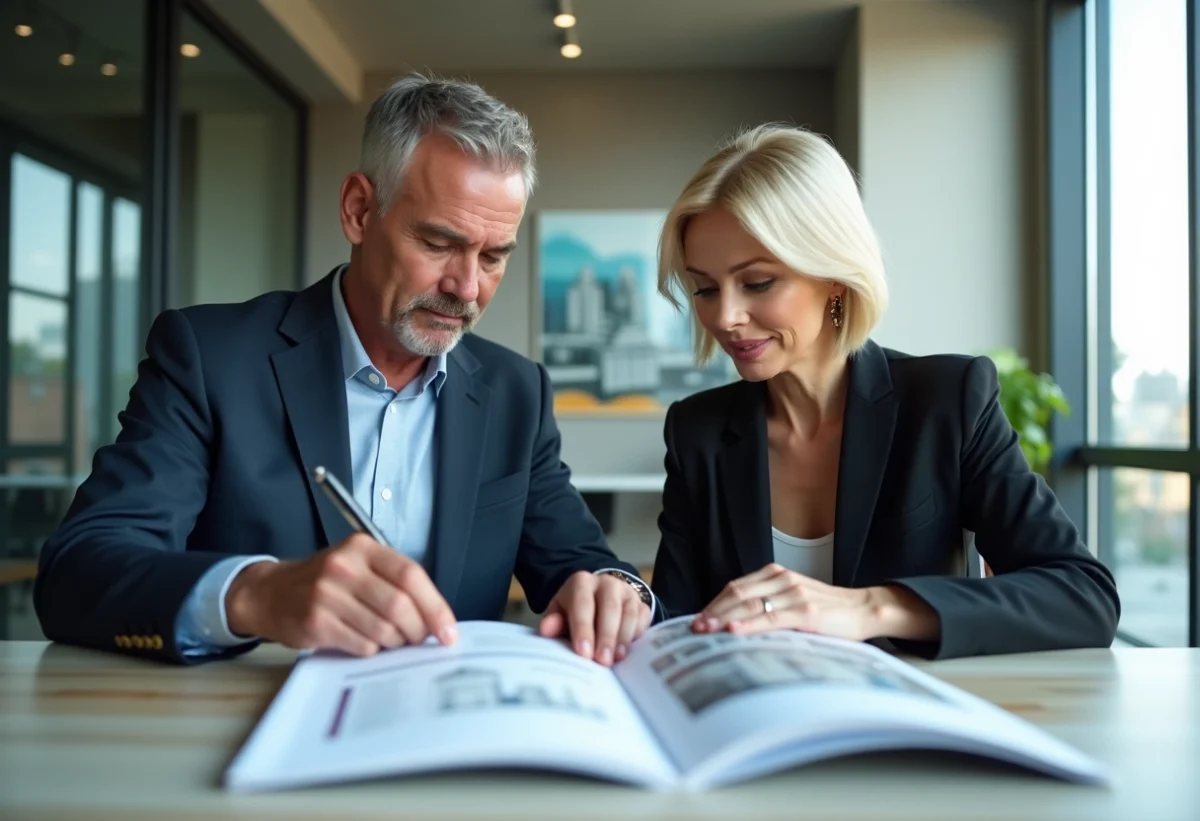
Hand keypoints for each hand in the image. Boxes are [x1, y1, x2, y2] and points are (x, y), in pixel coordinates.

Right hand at [225, 534, 457, 655]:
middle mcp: (344, 566)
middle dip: (418, 630)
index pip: (411, 575)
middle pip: (399, 605)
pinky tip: (365, 642)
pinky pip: (362, 645)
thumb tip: (436, 617)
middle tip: (419, 640)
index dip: (435, 606)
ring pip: (383, 629)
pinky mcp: (315, 622)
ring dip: (395, 642)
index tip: (448, 631)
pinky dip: (372, 649)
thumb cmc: (325, 583)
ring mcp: (326, 594)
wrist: (270, 593)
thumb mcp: (357, 566)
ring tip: (390, 640)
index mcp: (362, 548)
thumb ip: (393, 582)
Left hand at [537, 571, 651, 666]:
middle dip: (606, 636)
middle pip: (610, 608)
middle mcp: (607, 583)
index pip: (583, 603)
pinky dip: (637, 635)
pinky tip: (630, 652)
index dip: (583, 628)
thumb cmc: (576, 610)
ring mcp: (627, 592)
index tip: (583, 652)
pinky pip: (643, 619)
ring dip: (623, 638)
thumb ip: (553, 621)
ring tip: (617, 659)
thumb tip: (546, 631)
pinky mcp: (642, 604)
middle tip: (603, 661)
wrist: (599, 596)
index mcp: (582, 582)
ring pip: (629, 613)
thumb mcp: (560, 611)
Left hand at [692, 563, 937, 642]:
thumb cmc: (828, 611)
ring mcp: (794, 595)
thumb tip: (734, 623)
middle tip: (694, 627)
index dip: (714, 602)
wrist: (864, 610)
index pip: (736, 586)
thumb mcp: (793, 600)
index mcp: (776, 575)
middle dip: (713, 611)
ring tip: (706, 631)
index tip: (698, 618)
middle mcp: (782, 580)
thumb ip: (768, 604)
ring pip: (750, 605)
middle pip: (737, 593)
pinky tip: (734, 632)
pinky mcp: (807, 613)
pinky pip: (771, 618)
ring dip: (724, 619)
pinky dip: (749, 625)